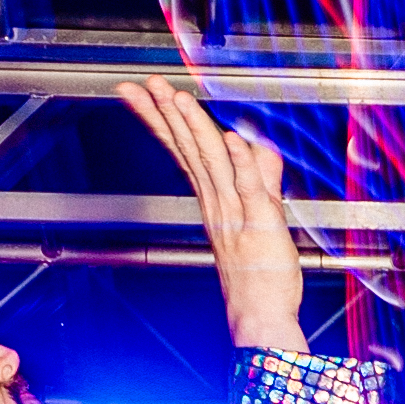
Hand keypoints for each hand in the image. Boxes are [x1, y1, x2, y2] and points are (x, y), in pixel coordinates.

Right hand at [121, 74, 307, 359]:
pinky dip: (240, 163)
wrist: (259, 317)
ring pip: (210, 161)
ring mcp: (235, 212)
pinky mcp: (260, 222)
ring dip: (193, 128)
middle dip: (164, 114)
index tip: (143, 95)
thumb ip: (260, 177)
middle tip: (143, 86)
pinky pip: (249, 188)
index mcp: (214, 199)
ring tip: (175, 99)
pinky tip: (231, 138)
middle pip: (188, 149)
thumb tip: (256, 147)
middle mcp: (218, 203)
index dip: (163, 120)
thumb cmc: (259, 276)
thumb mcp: (261, 215)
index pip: (184, 150)